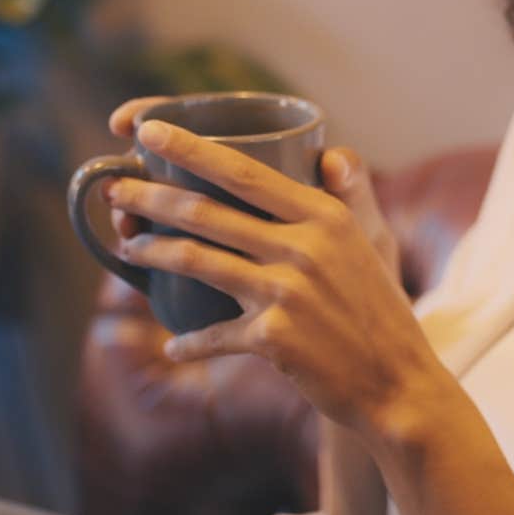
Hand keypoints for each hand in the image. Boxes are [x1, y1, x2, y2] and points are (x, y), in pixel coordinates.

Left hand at [100, 111, 445, 436]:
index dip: (189, 149)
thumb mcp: (373, 242)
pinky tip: (174, 346)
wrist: (398, 383)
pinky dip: (190, 342)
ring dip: (153, 253)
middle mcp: (302, 247)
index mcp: (323, 215)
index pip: (243, 170)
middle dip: (151, 197)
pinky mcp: (273, 338)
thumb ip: (347, 195)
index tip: (146, 131)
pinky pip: (213, 334)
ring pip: (198, 261)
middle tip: (115, 189)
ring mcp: (286, 292)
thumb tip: (331, 155)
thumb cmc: (380, 309)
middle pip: (207, 212)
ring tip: (128, 246)